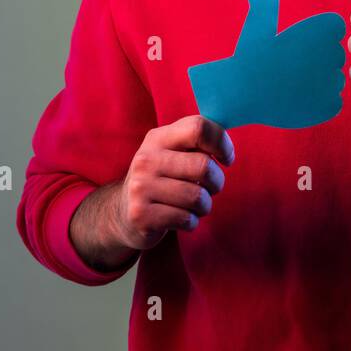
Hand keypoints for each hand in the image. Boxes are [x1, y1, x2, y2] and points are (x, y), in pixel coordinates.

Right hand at [114, 114, 235, 249]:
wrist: (124, 212)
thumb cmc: (162, 178)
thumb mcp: (173, 152)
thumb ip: (198, 142)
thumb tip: (226, 146)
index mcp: (158, 138)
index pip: (198, 128)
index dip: (222, 143)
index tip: (226, 158)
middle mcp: (146, 159)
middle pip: (204, 165)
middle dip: (217, 181)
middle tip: (210, 187)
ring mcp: (140, 187)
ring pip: (198, 196)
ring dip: (205, 205)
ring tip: (194, 205)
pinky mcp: (141, 215)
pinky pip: (186, 219)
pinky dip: (192, 222)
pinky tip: (181, 218)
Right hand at [187, 0, 345, 128]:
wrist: (240, 95)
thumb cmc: (249, 57)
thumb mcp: (257, 27)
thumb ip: (264, 4)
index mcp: (320, 30)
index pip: (334, 29)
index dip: (317, 37)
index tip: (298, 46)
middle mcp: (331, 54)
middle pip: (336, 54)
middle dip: (319, 60)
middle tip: (292, 67)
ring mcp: (331, 82)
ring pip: (335, 79)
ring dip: (320, 82)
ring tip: (294, 84)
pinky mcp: (329, 106)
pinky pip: (334, 101)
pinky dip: (320, 103)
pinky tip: (300, 99)